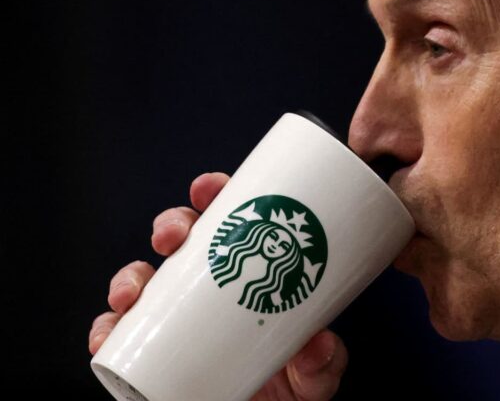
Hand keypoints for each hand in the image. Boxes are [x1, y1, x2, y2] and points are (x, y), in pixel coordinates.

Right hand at [88, 172, 347, 400]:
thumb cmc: (295, 388)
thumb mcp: (317, 374)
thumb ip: (323, 363)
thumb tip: (318, 345)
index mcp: (251, 274)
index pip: (232, 221)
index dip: (214, 194)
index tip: (209, 188)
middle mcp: (210, 289)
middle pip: (183, 240)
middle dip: (171, 226)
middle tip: (173, 236)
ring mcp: (179, 318)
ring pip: (145, 279)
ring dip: (130, 275)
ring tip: (133, 290)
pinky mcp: (154, 352)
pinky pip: (120, 333)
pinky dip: (106, 328)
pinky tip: (108, 331)